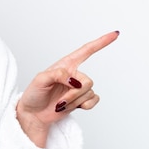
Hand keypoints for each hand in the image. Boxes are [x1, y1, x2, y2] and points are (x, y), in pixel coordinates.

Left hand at [16, 31, 118, 147]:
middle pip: (88, 82)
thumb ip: (57, 74)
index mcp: (65, 65)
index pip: (86, 50)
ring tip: (60, 104)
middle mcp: (74, 75)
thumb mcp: (40, 79)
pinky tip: (74, 107)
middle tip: (60, 101)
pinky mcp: (81, 100)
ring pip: (89, 93)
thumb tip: (74, 80)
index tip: (115, 34)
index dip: (101, 42)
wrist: (33, 114)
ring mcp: (78, 88)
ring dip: (74, 102)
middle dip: (74, 94)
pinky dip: (85, 106)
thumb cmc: (34, 95)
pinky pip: (94, 100)